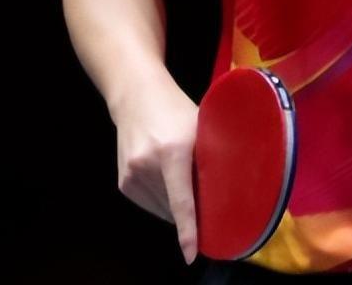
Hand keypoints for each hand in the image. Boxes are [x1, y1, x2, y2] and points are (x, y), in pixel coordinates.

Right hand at [111, 76, 200, 264]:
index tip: (192, 254)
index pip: (182, 201)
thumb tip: (228, 190)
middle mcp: (147, 166)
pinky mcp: (123, 183)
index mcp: (172, 151)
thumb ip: (209, 156)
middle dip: (191, 210)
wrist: (136, 96)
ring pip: (161, 210)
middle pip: (173, 208)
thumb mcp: (200, 127)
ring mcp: (131, 176)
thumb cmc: (176, 109)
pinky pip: (149, 204)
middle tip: (203, 192)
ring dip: (175, 206)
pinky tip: (166, 180)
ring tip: (181, 178)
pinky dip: (162, 201)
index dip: (189, 231)